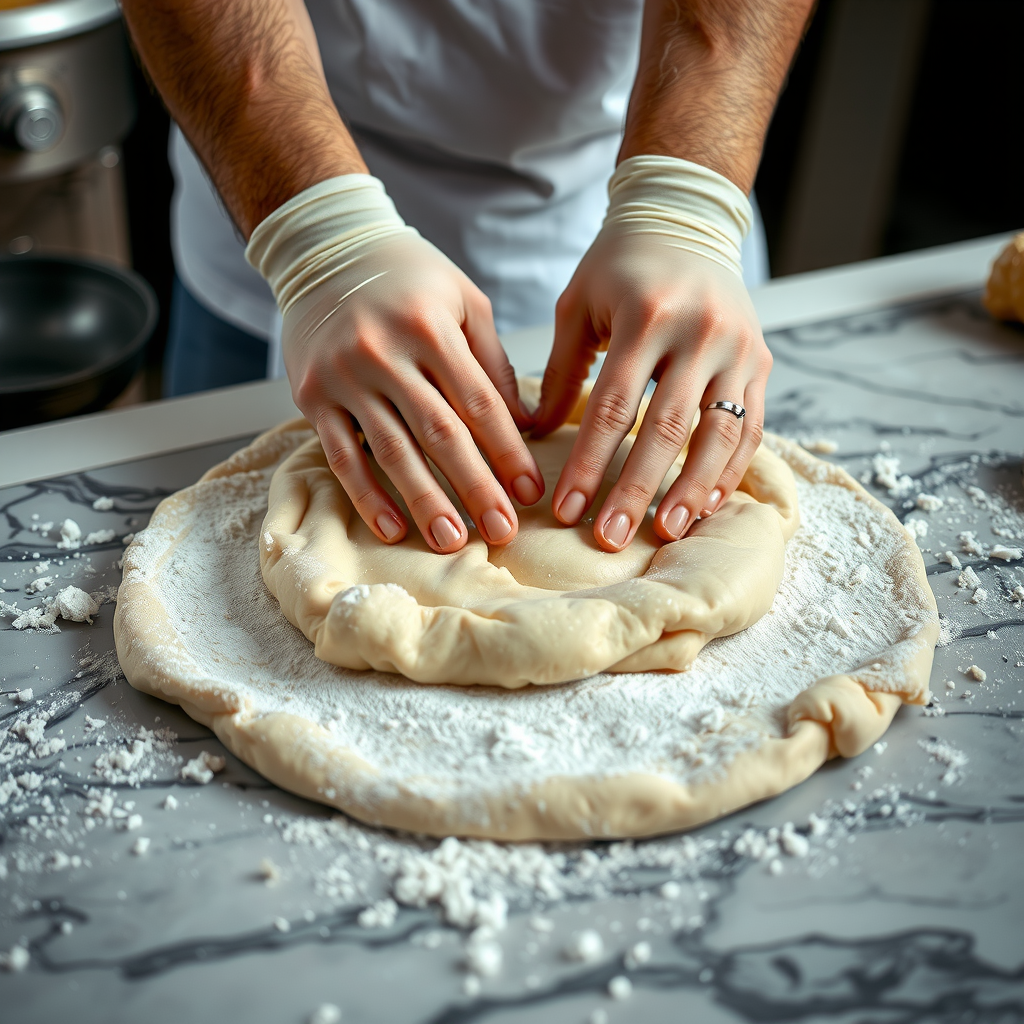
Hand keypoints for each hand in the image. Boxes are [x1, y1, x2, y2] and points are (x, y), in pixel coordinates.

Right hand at [248, 177, 544, 552]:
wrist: (324, 251)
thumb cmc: (407, 277)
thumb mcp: (463, 300)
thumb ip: (492, 361)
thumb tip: (525, 424)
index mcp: (429, 326)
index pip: (478, 403)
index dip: (507, 453)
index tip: (530, 493)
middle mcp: (384, 352)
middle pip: (439, 434)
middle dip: (475, 488)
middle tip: (502, 532)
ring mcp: (344, 377)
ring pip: (391, 451)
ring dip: (424, 501)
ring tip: (452, 541)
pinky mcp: (312, 397)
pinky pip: (340, 455)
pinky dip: (365, 496)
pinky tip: (391, 527)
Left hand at [532, 157, 770, 551]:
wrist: (684, 220)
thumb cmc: (619, 265)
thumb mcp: (578, 305)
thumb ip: (560, 370)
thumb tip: (534, 436)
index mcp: (646, 315)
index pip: (613, 406)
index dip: (590, 464)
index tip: (568, 510)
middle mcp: (700, 332)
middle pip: (668, 428)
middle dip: (637, 490)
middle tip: (612, 539)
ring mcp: (739, 347)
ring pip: (721, 434)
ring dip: (692, 490)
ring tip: (667, 533)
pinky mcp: (762, 361)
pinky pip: (751, 427)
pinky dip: (729, 469)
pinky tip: (705, 504)